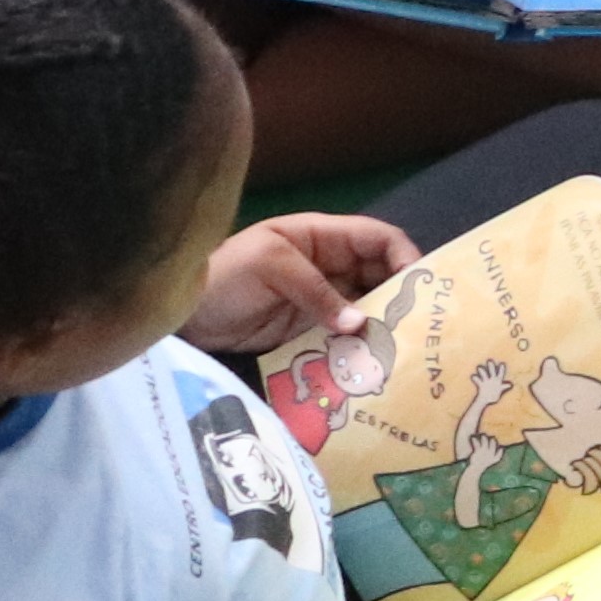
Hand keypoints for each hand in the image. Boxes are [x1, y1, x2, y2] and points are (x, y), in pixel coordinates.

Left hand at [184, 212, 420, 353]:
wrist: (179, 313)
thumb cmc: (223, 274)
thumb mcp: (270, 267)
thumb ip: (317, 292)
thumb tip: (361, 324)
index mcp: (322, 237)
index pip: (379, 239)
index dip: (405, 256)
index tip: (420, 289)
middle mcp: (329, 266)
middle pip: (381, 275)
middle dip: (402, 297)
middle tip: (421, 329)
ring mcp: (321, 300)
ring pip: (368, 308)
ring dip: (384, 326)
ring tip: (402, 351)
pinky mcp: (310, 330)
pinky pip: (346, 336)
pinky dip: (360, 348)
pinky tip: (372, 363)